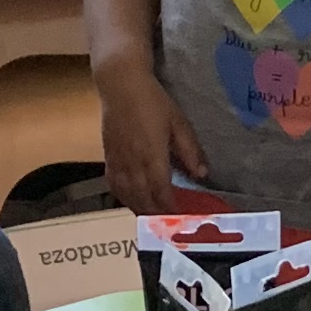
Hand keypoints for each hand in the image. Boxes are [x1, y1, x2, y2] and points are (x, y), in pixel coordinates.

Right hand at [97, 63, 206, 217]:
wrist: (120, 85)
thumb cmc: (153, 101)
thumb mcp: (178, 123)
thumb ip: (190, 151)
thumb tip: (202, 175)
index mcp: (152, 156)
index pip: (162, 193)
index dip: (171, 210)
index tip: (181, 219)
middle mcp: (133, 164)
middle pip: (143, 200)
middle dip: (156, 216)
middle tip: (168, 225)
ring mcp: (118, 162)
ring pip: (127, 196)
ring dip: (139, 210)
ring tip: (151, 219)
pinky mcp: (108, 157)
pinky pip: (114, 185)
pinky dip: (123, 198)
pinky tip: (130, 201)